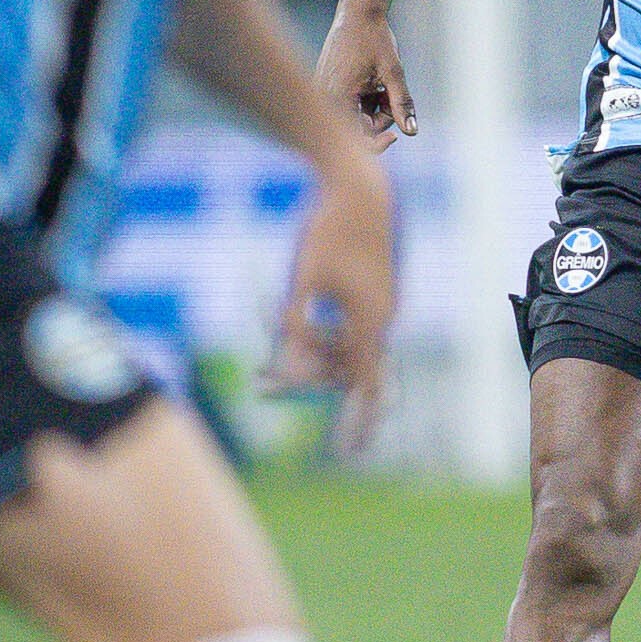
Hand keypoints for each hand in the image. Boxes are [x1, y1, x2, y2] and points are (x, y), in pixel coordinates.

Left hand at [264, 157, 396, 450]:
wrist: (361, 187)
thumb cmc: (329, 228)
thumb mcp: (300, 278)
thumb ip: (294, 324)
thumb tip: (286, 365)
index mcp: (368, 320)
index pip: (364, 386)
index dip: (357, 422)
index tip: (349, 453)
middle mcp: (381, 317)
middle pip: (345, 367)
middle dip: (307, 380)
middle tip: (259, 384)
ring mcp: (380, 303)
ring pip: (344, 346)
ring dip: (310, 355)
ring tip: (265, 355)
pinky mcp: (373, 291)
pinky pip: (347, 327)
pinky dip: (321, 334)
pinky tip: (293, 320)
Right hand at [314, 3, 415, 147]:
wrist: (357, 12)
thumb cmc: (374, 39)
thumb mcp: (393, 72)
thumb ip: (402, 104)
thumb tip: (412, 131)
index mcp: (337, 97)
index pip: (355, 138)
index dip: (377, 142)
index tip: (394, 136)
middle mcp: (324, 97)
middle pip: (357, 127)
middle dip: (380, 118)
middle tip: (391, 95)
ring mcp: (323, 92)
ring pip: (355, 115)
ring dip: (375, 107)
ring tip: (382, 83)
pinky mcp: (326, 86)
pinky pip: (349, 104)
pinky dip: (366, 99)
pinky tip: (371, 81)